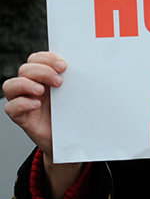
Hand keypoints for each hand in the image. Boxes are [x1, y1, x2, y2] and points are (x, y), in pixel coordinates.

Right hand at [3, 51, 81, 198]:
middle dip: (42, 71)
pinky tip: (36, 104)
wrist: (71, 140)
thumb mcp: (76, 94)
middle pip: (25, 69)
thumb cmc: (74, 113)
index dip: (47, 58)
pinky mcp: (21, 117)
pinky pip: (10, 107)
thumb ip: (76, 81)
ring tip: (42, 90)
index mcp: (45, 77)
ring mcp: (24, 101)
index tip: (64, 65)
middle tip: (59, 80)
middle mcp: (32, 86)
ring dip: (26, 84)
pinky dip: (22, 103)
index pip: (37, 59)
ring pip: (10, 85)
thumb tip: (91, 66)